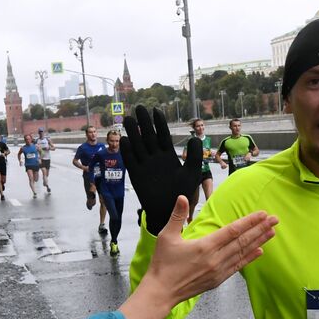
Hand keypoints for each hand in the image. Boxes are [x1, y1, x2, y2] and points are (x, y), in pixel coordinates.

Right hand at [121, 105, 202, 233]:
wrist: (169, 212)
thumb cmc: (181, 193)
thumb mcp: (192, 173)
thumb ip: (194, 156)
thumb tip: (194, 139)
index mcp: (168, 156)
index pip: (163, 135)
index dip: (159, 122)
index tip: (156, 110)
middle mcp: (155, 158)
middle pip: (148, 136)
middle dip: (144, 122)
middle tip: (139, 107)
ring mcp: (145, 165)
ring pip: (138, 145)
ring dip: (133, 133)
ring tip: (129, 119)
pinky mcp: (136, 175)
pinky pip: (130, 161)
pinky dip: (127, 151)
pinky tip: (124, 140)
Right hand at [123, 196, 276, 318]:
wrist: (161, 292)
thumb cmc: (162, 264)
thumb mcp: (166, 237)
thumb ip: (177, 216)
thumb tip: (181, 197)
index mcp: (205, 246)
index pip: (233, 230)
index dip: (249, 221)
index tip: (262, 214)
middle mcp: (216, 258)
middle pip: (243, 241)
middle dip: (260, 229)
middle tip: (275, 219)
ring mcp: (218, 270)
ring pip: (243, 253)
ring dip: (259, 241)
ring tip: (272, 232)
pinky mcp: (218, 280)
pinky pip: (238, 266)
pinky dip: (250, 258)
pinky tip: (259, 251)